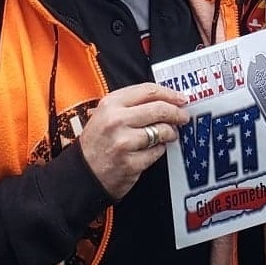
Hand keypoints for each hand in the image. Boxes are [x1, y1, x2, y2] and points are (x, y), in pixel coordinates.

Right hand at [78, 84, 190, 199]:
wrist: (82, 174)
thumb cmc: (96, 143)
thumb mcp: (106, 115)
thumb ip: (131, 104)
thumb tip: (165, 99)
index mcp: (110, 104)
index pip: (148, 91)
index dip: (169, 93)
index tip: (180, 98)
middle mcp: (116, 121)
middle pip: (159, 109)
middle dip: (176, 113)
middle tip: (183, 116)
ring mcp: (123, 142)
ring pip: (161, 131)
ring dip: (170, 133)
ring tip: (169, 135)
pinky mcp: (131, 163)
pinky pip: (157, 152)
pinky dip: (159, 150)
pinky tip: (153, 149)